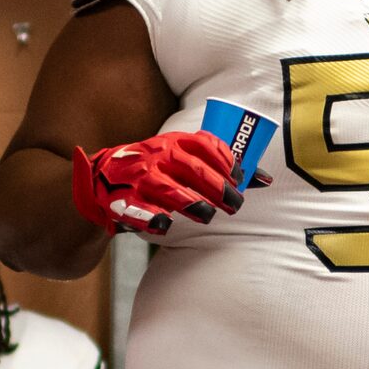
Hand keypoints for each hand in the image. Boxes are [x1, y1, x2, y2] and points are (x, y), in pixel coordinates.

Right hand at [71, 131, 255, 235]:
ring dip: (191, 204)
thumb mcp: (183, 160)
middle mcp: (158, 156)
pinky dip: (154, 220)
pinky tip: (166, 226)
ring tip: (205, 216)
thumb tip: (266, 180)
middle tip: (234, 205)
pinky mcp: (123, 200)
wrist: (102, 180)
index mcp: (174, 142)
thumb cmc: (156, 171)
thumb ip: (221, 169)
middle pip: (192, 170)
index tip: (238, 178)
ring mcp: (139, 177)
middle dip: (217, 188)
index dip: (226, 161)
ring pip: (168, 190)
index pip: (205, 145)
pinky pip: (141, 211)